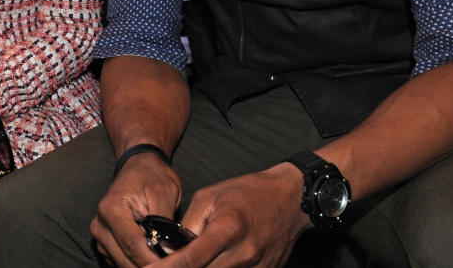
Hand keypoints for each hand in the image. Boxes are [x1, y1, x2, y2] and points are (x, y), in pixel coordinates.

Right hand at [91, 154, 182, 266]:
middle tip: (173, 266)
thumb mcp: (164, 192)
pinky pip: (121, 262)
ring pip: (122, 264)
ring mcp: (100, 236)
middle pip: (125, 260)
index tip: (173, 266)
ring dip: (144, 266)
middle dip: (150, 266)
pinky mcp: (105, 243)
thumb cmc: (152, 176)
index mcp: (111, 209)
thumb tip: (170, 252)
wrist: (139, 165)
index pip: (133, 245)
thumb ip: (165, 223)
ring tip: (167, 261)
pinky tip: (155, 258)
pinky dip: (138, 263)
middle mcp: (99, 225)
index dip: (154, 261)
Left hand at [163, 164, 309, 267]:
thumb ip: (188, 225)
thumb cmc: (249, 192)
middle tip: (161, 267)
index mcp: (228, 229)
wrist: (291, 199)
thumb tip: (168, 250)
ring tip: (185, 263)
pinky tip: (209, 263)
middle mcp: (243, 254)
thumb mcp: (210, 197)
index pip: (189, 260)